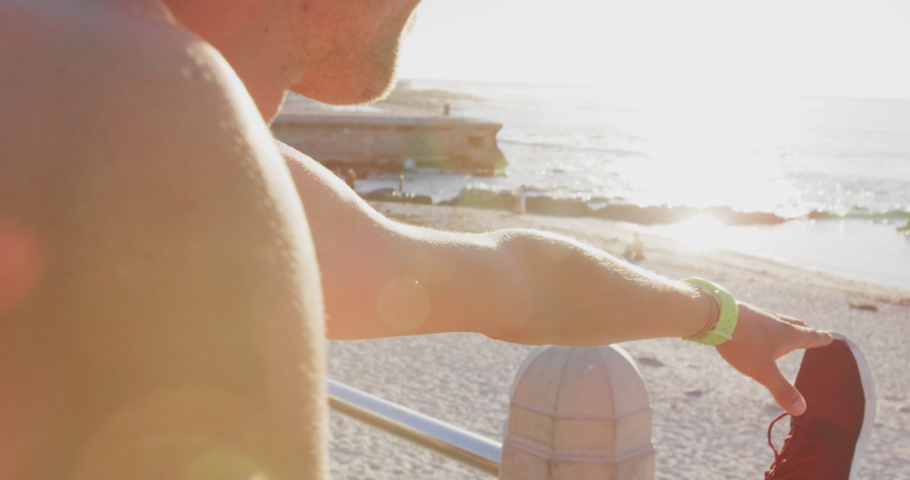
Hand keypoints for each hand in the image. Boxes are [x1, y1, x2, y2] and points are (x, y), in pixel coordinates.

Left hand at [715, 302, 832, 415]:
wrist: (716, 317)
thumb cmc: (744, 343)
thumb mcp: (763, 371)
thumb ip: (782, 390)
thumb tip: (801, 410)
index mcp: (787, 334)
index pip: (809, 337)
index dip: (820, 339)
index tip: (830, 337)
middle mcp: (775, 321)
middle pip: (796, 325)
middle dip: (806, 330)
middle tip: (813, 332)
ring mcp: (758, 315)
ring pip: (778, 320)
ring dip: (786, 326)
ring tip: (786, 330)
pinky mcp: (743, 313)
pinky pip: (760, 319)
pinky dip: (766, 325)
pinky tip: (757, 329)